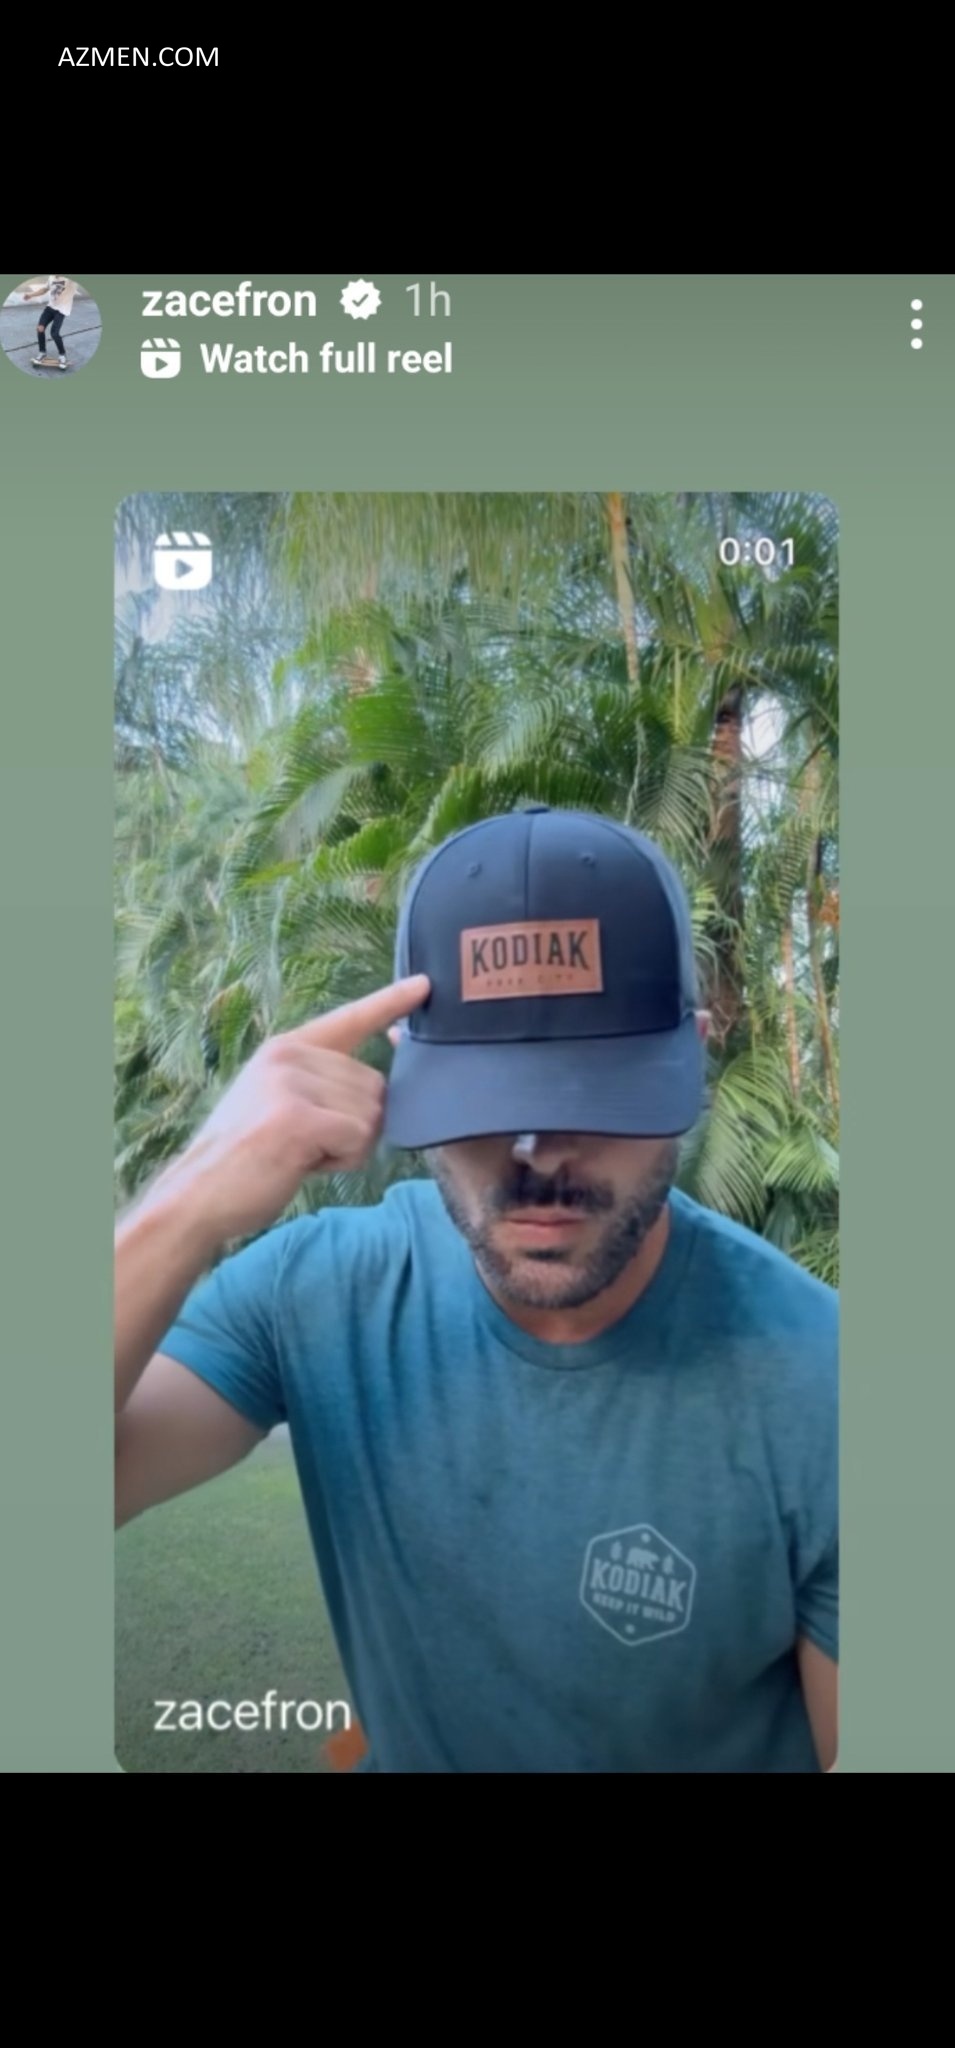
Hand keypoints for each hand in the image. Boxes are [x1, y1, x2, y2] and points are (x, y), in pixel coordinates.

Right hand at [158, 976, 429, 1244]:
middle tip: (306, 1144)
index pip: (349, 1019)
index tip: (425, 984)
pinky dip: (341, 1160)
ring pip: (371, 1116)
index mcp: (286, 1049)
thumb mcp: (278, 1102)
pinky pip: (359, 1138)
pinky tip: (303, 1163)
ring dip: (348, 1148)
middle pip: (374, 1087)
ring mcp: (293, 1083)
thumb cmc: (244, 1159)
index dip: (390, 1003)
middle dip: (354, 1126)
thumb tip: (379, 1091)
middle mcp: (290, 1056)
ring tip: (300, 1153)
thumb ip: (321, 1085)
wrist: (198, 1194)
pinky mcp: (299, 1116)